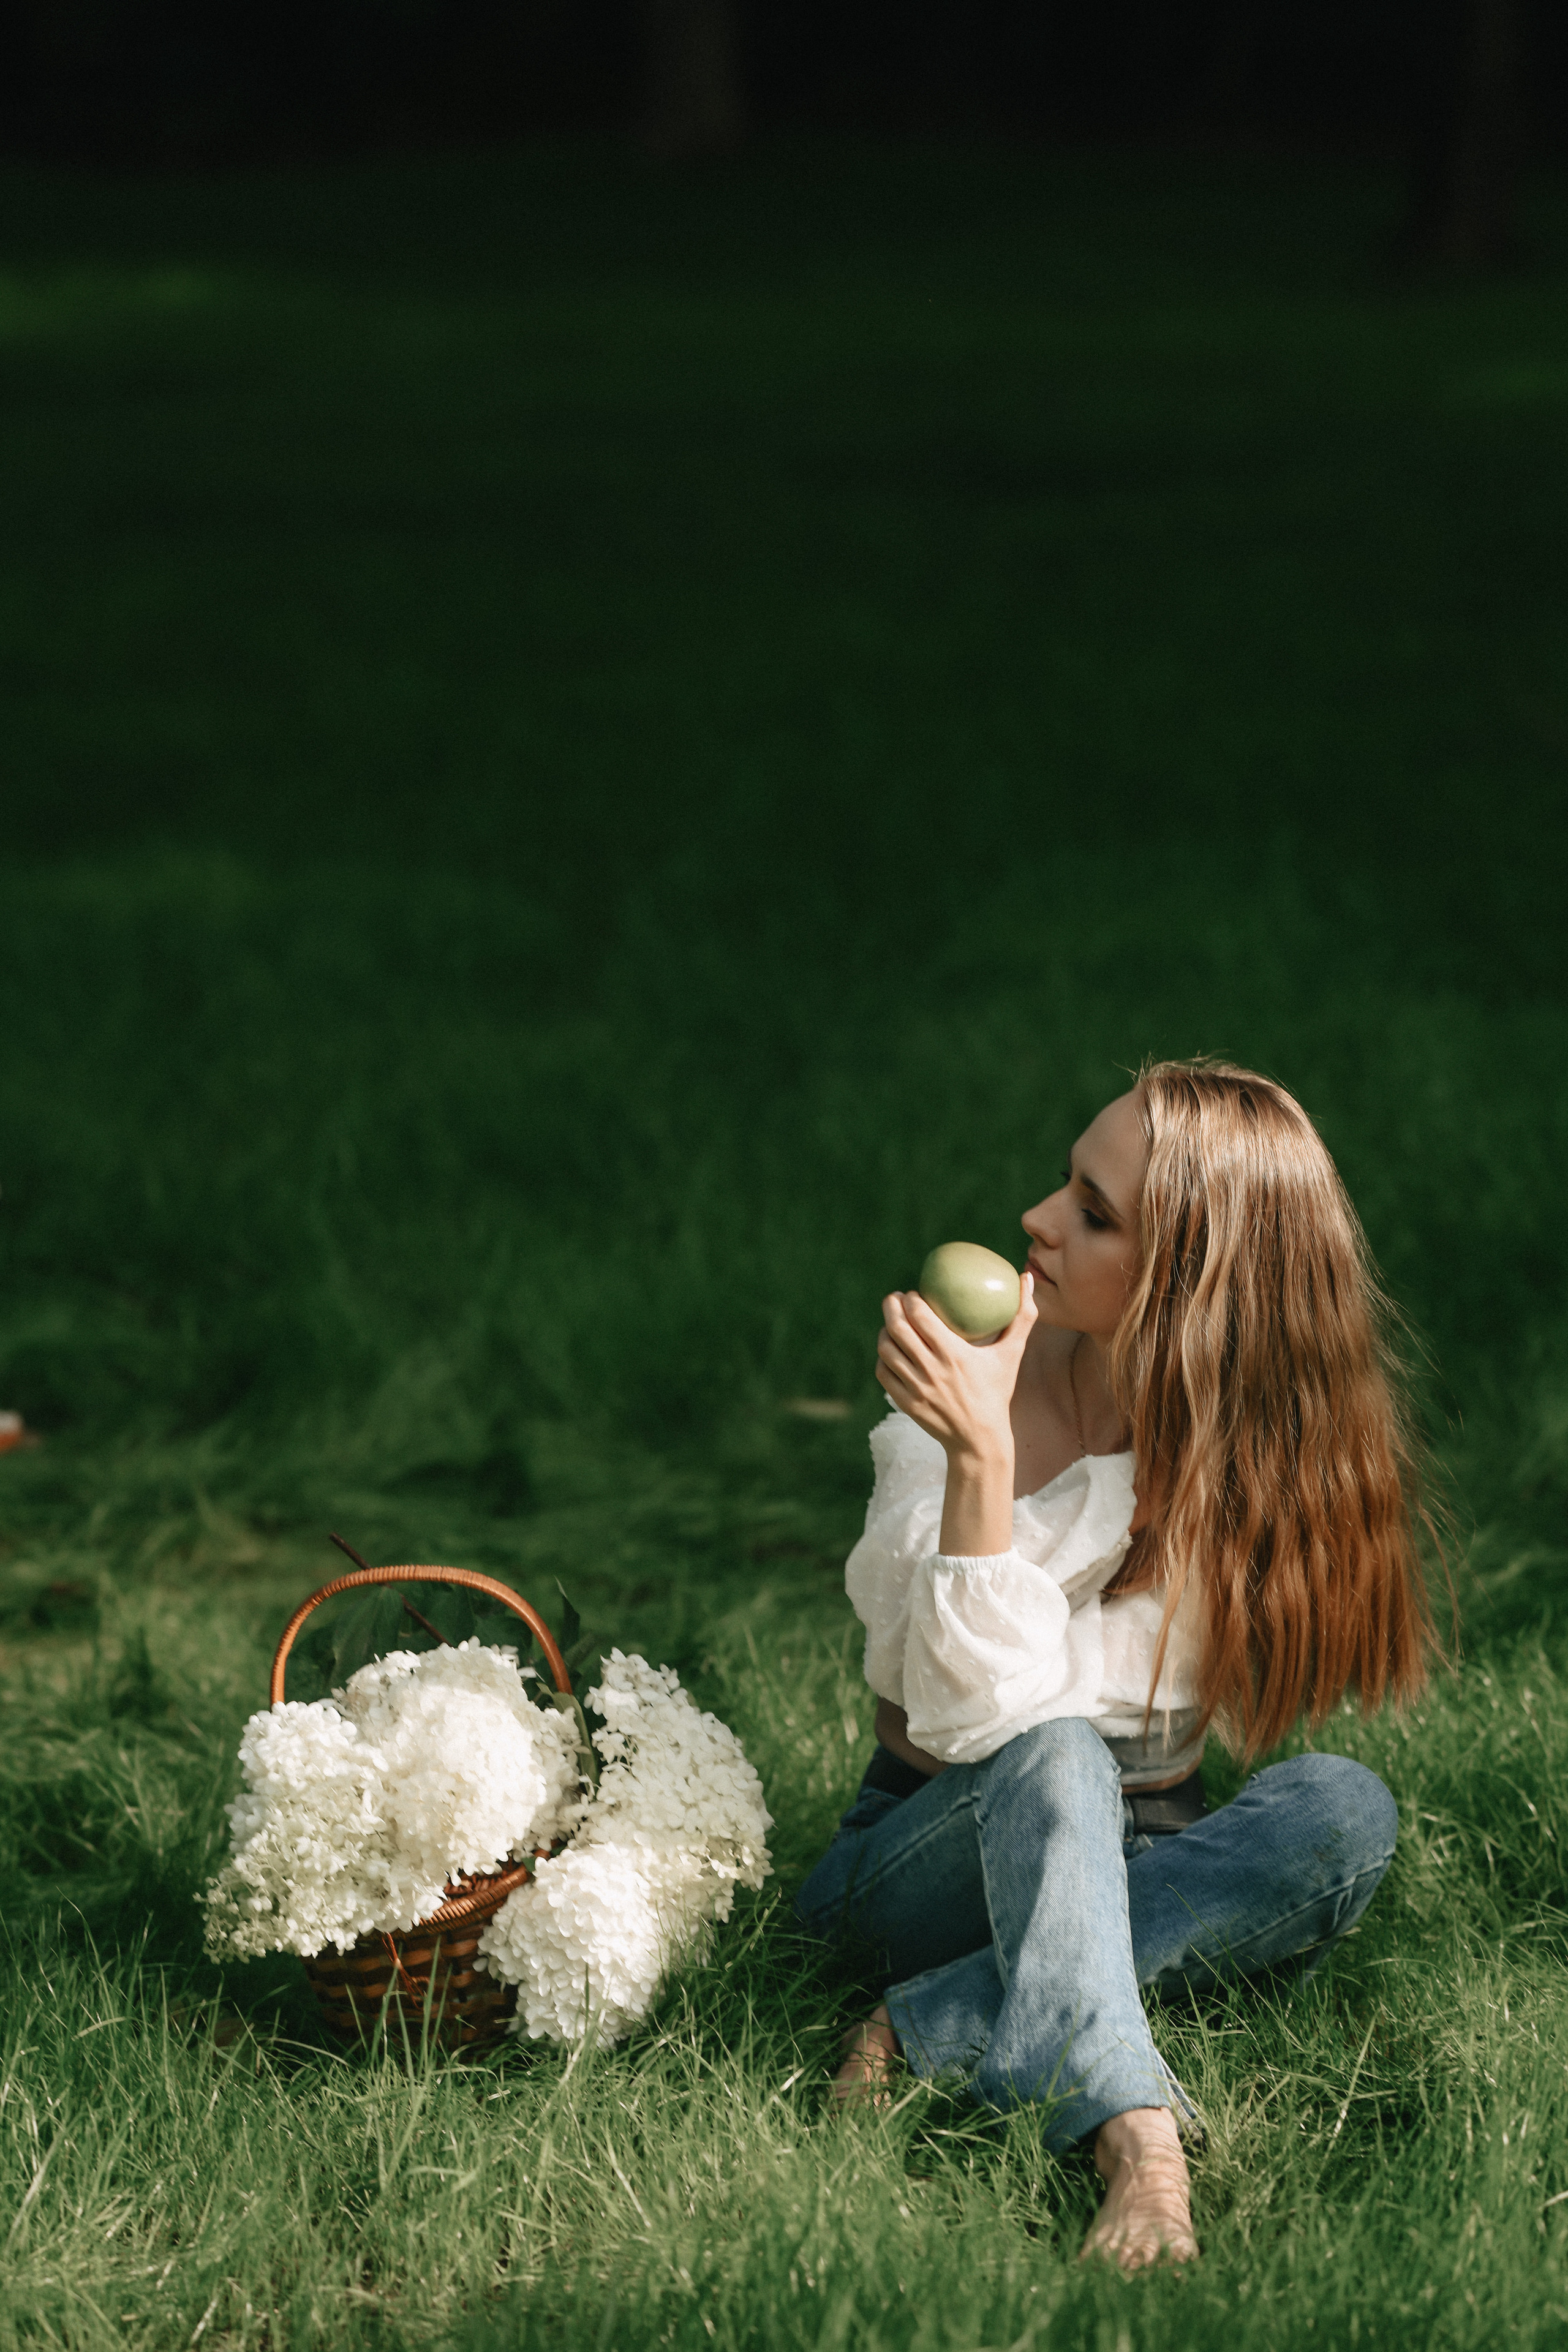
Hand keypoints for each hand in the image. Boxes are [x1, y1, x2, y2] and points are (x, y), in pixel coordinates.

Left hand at [875, 1273, 1036, 1466]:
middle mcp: (931, 1369)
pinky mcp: (905, 1402)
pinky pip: (883, 1372)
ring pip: (886, 1349)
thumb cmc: (996, 1392)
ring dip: (885, 1330)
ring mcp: (915, 1387)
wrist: (979, 1439)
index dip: (911, 1299)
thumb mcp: (1012, 1354)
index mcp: (954, 1353)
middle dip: (891, 1306)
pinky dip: (883, 1357)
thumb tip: (1027, 1278)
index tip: (914, 1293)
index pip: (920, 1315)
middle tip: (895, 1299)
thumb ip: (1023, 1316)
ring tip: (891, 1322)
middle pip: (897, 1327)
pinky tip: (891, 1350)